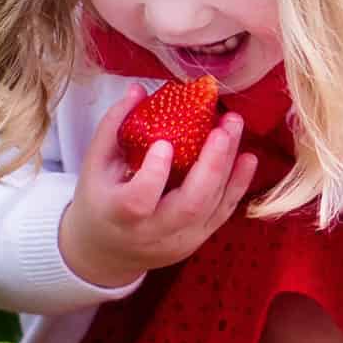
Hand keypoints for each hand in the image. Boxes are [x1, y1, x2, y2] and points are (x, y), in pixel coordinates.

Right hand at [58, 82, 260, 285]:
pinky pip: (223, 213)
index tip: (165, 142)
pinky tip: (247, 158)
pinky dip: (237, 185)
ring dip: (229, 167)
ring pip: (212, 208)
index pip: (138, 200)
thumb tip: (139, 90)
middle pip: (189, 205)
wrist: (108, 252)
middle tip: (223, 127)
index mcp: (118, 214)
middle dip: (211, 164)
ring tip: (234, 128)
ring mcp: (179, 240)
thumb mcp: (95, 165)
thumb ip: (114, 127)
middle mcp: (152, 233)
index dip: (154, 173)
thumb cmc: (100, 200)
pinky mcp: (197, 240)